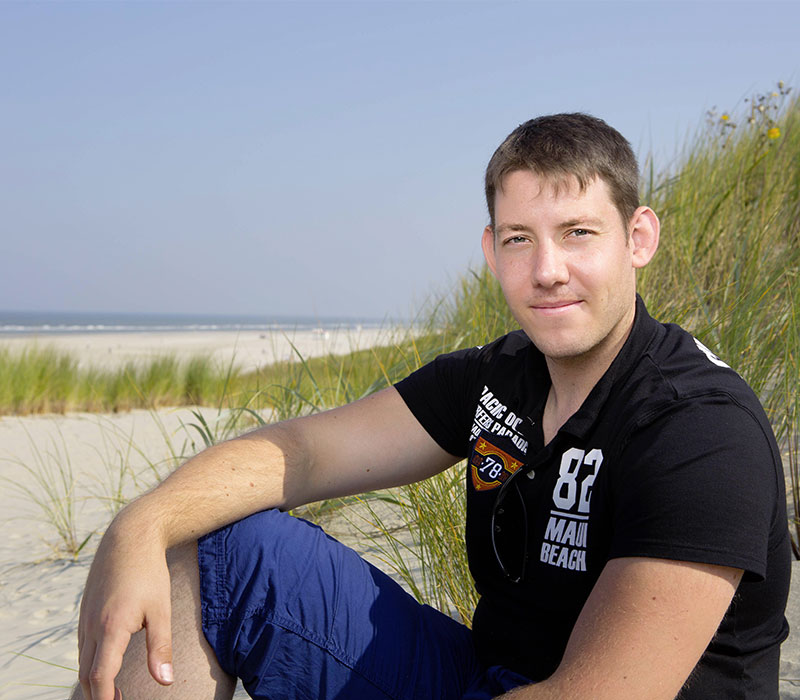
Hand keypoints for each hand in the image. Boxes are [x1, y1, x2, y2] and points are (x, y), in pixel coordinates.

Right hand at [77, 515, 173, 699]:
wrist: (129, 537)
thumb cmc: (150, 573)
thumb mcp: (161, 609)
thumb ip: (161, 647)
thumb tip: (165, 682)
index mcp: (111, 627)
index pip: (101, 677)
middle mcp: (92, 626)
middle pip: (87, 675)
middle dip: (98, 696)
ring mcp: (85, 618)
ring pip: (83, 661)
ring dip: (94, 681)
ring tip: (113, 694)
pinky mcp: (85, 611)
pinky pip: (83, 646)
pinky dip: (91, 662)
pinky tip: (107, 665)